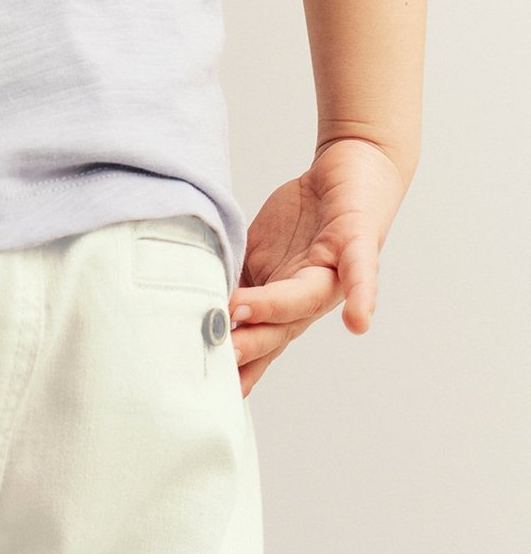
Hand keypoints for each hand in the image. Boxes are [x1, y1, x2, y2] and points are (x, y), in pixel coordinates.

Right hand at [228, 138, 409, 395]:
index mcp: (281, 306)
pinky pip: (360, 271)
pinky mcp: (357, 241)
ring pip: (303, 301)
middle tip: (221, 356)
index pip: (253, 341)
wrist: (354, 164)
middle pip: (276, 330)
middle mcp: (308, 300)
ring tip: (242, 310)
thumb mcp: (256, 254)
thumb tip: (193, 303)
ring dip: (275, 310)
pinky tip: (359, 322)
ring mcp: (334, 274)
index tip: (206, 389)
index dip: (234, 368)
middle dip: (248, 346)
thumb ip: (232, 282)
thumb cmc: (304, 214)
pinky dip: (361, 297)